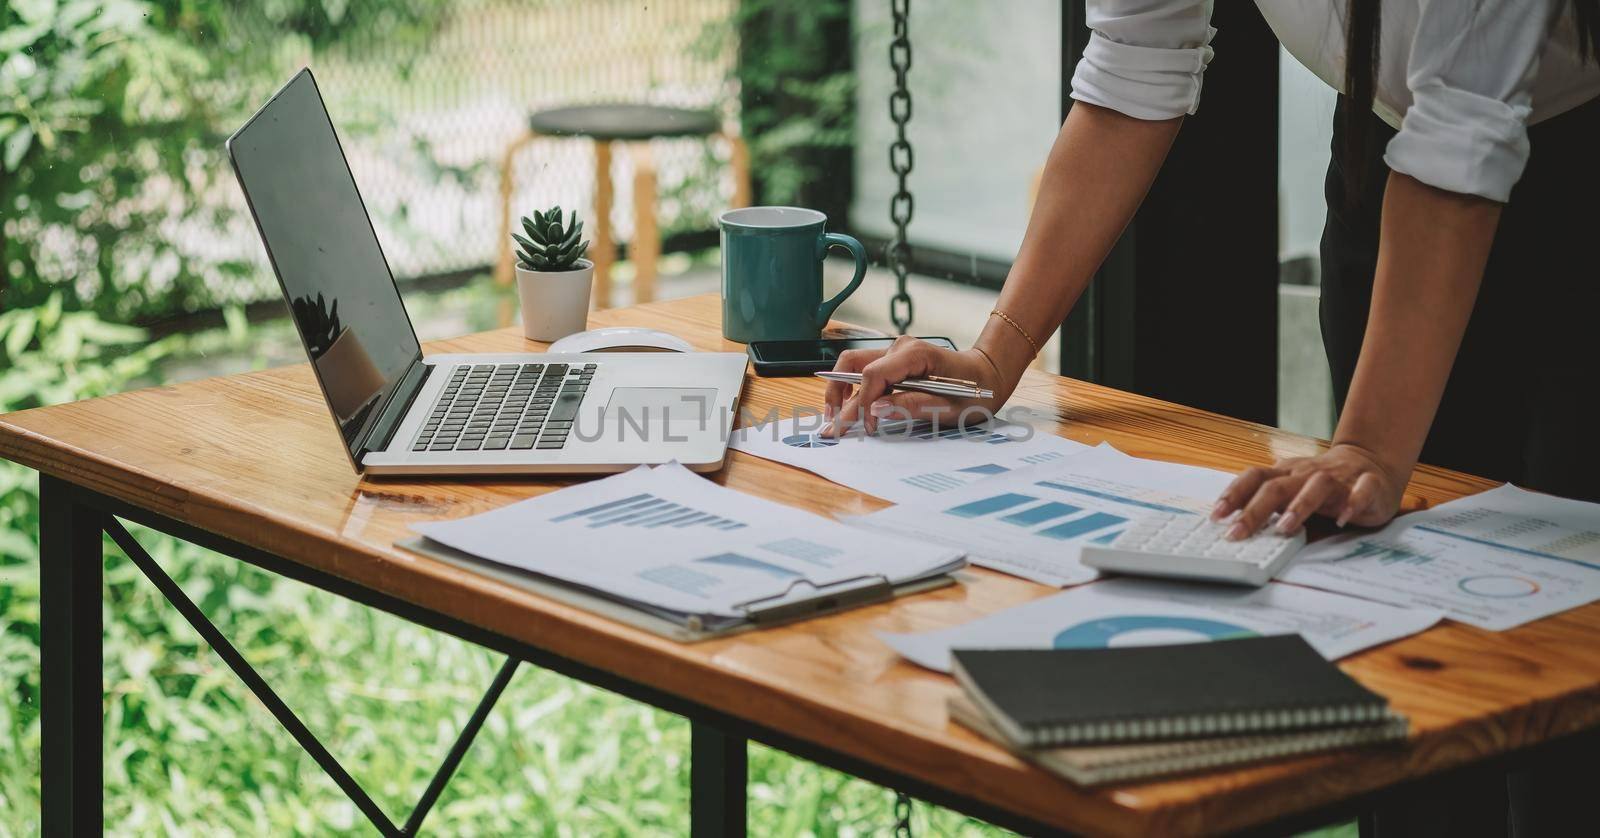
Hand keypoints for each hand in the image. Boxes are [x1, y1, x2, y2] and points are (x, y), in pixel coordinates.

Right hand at [821, 336, 1009, 435]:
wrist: (988, 374)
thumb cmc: (973, 391)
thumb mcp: (949, 406)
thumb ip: (912, 405)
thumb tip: (877, 409)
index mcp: (914, 354)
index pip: (872, 376)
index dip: (863, 403)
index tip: (865, 427)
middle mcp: (899, 347)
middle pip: (852, 364)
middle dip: (837, 393)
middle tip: (831, 423)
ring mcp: (895, 352)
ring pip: (854, 365)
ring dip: (840, 389)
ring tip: (834, 415)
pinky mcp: (894, 360)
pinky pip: (866, 371)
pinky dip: (854, 389)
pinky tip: (849, 407)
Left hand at [1211, 443, 1406, 538]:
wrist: (1369, 460)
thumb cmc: (1322, 483)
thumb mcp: (1292, 489)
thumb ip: (1270, 505)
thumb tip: (1236, 529)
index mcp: (1286, 473)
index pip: (1255, 477)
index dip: (1234, 494)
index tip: (1216, 516)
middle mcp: (1308, 473)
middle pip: (1277, 486)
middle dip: (1255, 510)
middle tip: (1237, 533)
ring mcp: (1339, 477)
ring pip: (1317, 484)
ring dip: (1299, 505)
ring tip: (1284, 527)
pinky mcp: (1368, 483)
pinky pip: (1362, 490)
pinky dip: (1353, 502)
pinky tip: (1344, 518)